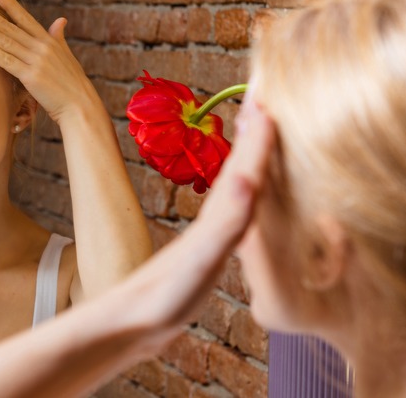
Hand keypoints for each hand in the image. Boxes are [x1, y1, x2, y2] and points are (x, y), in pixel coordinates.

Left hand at [0, 0, 100, 122]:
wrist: (79, 104)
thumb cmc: (72, 83)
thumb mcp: (66, 55)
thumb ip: (59, 37)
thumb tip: (61, 20)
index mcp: (49, 41)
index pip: (26, 18)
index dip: (11, 4)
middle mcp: (42, 47)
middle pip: (10, 27)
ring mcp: (36, 61)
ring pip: (6, 42)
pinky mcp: (31, 77)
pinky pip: (8, 62)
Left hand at [121, 102, 275, 345]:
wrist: (132, 323)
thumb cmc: (165, 295)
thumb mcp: (203, 258)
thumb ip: (228, 220)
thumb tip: (249, 175)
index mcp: (221, 210)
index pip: (248, 157)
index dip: (262, 123)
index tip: (271, 82)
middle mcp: (218, 215)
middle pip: (246, 161)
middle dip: (261, 127)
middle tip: (273, 90)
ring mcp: (213, 232)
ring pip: (242, 181)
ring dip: (256, 154)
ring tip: (269, 129)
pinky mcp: (209, 252)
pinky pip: (237, 212)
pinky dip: (249, 192)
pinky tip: (249, 191)